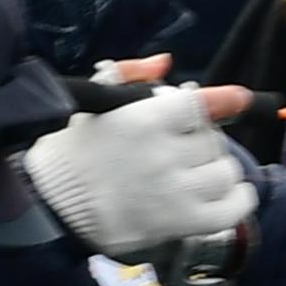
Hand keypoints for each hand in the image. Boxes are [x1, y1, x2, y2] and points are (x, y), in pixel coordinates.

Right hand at [21, 81, 256, 255]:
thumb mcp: (93, 104)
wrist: (47, 207)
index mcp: (144, 120)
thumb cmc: (70, 153)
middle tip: (185, 148)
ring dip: (218, 170)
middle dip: (203, 140)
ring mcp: (176, 190)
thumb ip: (128, 76)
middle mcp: (165, 154)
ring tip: (199, 172)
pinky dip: (237, 200)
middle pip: (213, 140)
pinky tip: (224, 195)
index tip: (226, 104)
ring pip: (226, 172)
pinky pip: (233, 209)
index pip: (199, 104)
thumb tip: (165, 62)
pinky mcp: (181, 223)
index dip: (214, 104)